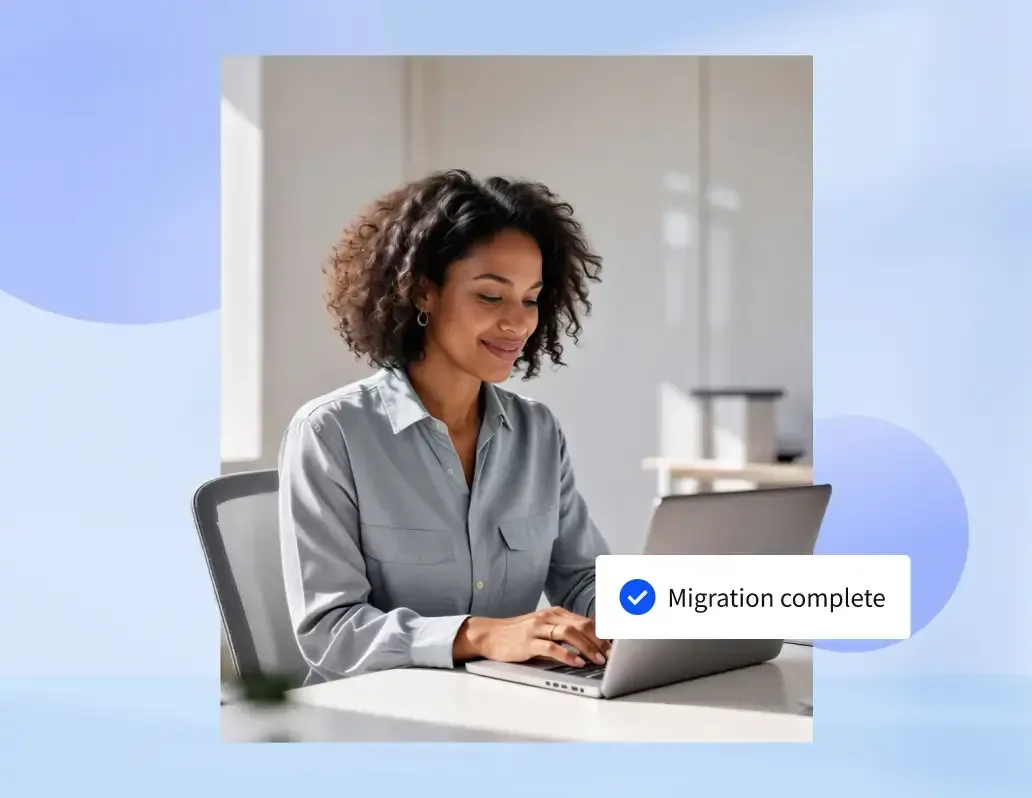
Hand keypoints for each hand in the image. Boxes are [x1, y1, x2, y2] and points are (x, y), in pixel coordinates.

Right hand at [453, 607, 611, 667]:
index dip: (604, 633)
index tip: (618, 645)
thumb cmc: (519, 634)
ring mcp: (537, 628)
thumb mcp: (545, 628)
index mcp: (556, 613)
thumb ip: (565, 631)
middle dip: (600, 641)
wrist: (489, 634)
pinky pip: (550, 647)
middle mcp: (549, 617)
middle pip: (581, 625)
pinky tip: (576, 662)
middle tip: (612, 655)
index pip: (586, 620)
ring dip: (587, 647)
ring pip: (569, 633)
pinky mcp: (527, 642)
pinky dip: (566, 654)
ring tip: (598, 660)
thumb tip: (594, 641)